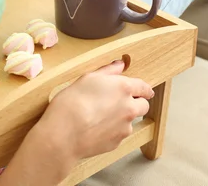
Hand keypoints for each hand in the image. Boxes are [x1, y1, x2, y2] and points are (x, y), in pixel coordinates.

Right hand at [40, 60, 154, 159]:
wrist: (64, 134)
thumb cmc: (72, 103)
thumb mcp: (88, 78)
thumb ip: (108, 71)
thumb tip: (119, 65)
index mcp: (124, 89)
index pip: (144, 87)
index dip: (143, 88)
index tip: (144, 90)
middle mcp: (129, 108)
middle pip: (143, 106)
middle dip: (136, 103)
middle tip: (119, 101)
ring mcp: (124, 128)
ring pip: (131, 121)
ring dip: (122, 118)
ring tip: (100, 115)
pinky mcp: (117, 142)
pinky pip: (119, 134)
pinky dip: (112, 131)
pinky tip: (95, 127)